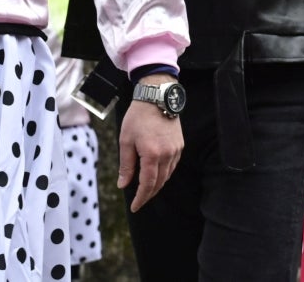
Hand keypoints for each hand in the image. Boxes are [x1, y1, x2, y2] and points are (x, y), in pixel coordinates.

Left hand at [118, 74, 183, 211]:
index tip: (135, 206)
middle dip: (149, 194)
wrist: (157, 97)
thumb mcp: (126, 140)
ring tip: (146, 189)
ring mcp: (176, 149)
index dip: (141, 198)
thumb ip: (126, 165)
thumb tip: (123, 185)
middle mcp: (167, 154)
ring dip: (157, 184)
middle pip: (159, 182)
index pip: (148, 184)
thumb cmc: (138, 117)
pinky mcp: (180, 144)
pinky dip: (165, 173)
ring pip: (168, 175)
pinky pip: (173, 165)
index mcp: (151, 154)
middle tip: (139, 201)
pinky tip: (157, 173)